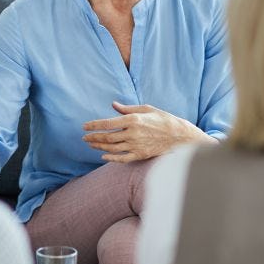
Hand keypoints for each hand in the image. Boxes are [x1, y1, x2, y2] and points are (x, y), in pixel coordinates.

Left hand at [82, 102, 215, 162]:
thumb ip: (127, 108)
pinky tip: (103, 156)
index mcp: (133, 120)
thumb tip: (113, 105)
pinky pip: (122, 158)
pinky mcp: (140, 155)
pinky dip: (111, 158)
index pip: (107, 123)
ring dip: (99, 147)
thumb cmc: (163, 119)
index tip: (84, 126)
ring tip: (91, 144)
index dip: (93, 125)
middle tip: (84, 137)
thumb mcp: (146, 109)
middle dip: (93, 137)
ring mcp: (136, 146)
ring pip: (112, 148)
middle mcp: (132, 133)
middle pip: (107, 137)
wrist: (179, 135)